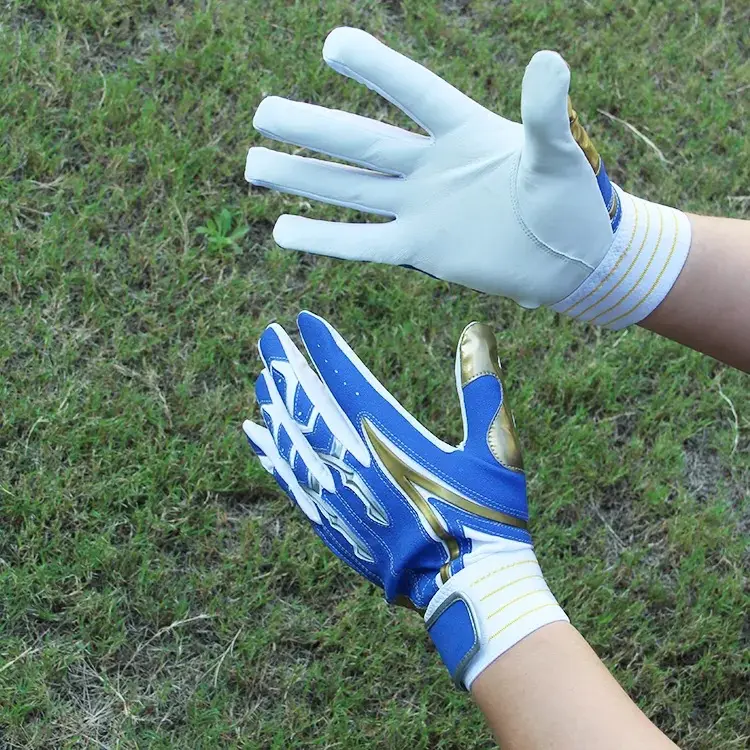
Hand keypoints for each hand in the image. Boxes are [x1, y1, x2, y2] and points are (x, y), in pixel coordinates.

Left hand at [243, 312, 566, 687]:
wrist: (470, 590)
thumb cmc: (490, 518)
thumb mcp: (496, 448)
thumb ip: (482, 388)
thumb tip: (474, 330)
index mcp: (393, 442)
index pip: (346, 381)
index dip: (324, 349)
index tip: (303, 321)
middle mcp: (356, 467)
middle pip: (309, 409)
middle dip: (287, 369)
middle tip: (267, 337)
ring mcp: (339, 501)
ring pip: (293, 446)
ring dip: (275, 410)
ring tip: (260, 381)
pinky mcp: (334, 529)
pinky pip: (292, 486)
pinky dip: (273, 459)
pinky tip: (260, 442)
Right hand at [246, 28, 690, 328]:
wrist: (570, 259)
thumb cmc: (572, 201)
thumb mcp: (559, 154)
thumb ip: (545, 113)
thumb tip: (549, 60)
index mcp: (463, 132)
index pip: (412, 93)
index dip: (377, 69)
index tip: (333, 45)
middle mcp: (431, 166)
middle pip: (361, 144)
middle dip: (312, 127)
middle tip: (261, 112)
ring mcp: (421, 208)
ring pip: (351, 190)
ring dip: (304, 179)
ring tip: (254, 165)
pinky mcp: (420, 248)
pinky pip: (365, 243)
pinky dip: (326, 239)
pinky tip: (285, 231)